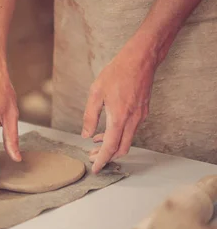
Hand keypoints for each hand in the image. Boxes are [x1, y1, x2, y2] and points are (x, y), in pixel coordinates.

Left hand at [82, 40, 154, 172]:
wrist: (141, 60)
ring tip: (95, 145)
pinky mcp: (143, 112)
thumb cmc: (117, 73)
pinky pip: (131, 131)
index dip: (102, 160)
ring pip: (127, 141)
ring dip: (111, 146)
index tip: (95, 168)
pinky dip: (118, 136)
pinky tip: (106, 131)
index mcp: (119, 117)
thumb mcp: (96, 93)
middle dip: (106, 156)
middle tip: (92, 157)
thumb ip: (90, 116)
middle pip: (121, 149)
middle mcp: (132, 120)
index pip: (110, 147)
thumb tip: (86, 135)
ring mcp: (140, 117)